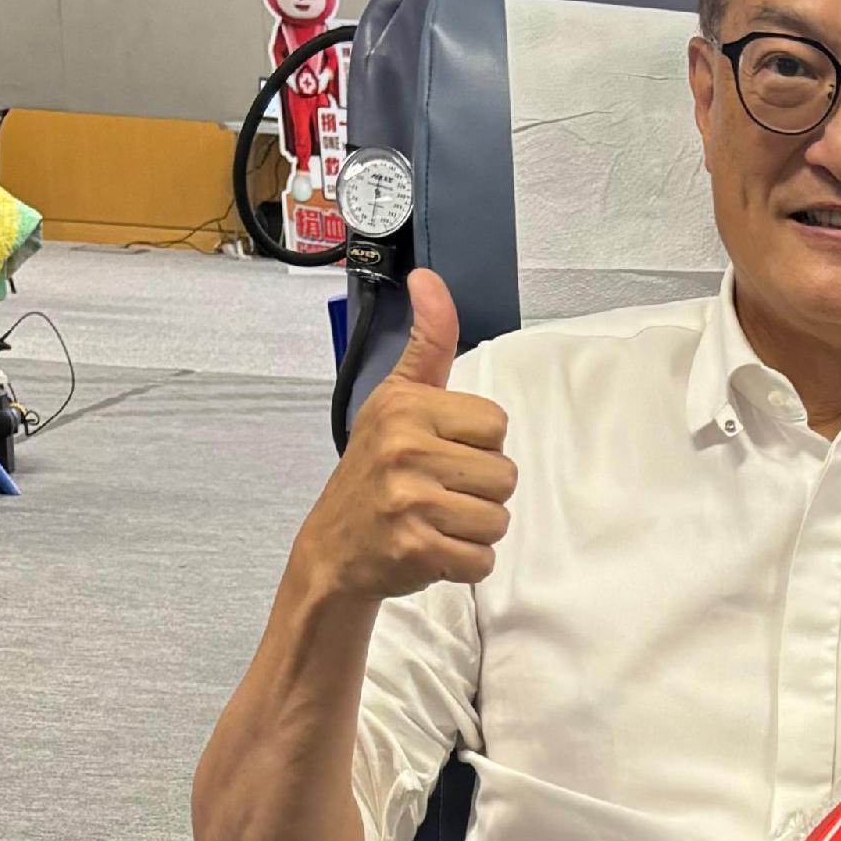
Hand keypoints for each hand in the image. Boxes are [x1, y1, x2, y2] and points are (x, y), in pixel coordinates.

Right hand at [297, 268, 514, 605]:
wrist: (335, 548)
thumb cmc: (373, 470)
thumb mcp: (396, 397)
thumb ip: (427, 342)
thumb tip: (428, 277)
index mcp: (407, 407)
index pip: (496, 424)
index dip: (478, 444)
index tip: (443, 451)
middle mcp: (405, 449)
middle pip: (505, 475)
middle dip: (480, 490)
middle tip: (439, 492)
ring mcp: (409, 502)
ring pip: (498, 520)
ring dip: (475, 528)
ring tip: (437, 520)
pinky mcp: (416, 549)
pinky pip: (481, 560)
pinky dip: (465, 563)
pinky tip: (433, 548)